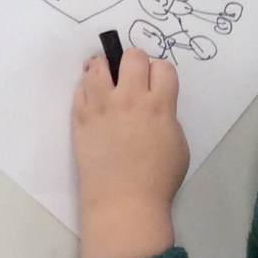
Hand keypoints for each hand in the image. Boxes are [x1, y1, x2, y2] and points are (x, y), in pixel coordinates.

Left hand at [73, 50, 187, 257]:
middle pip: (132, 56)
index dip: (161, 73)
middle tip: (133, 77)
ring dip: (105, 68)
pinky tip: (94, 98)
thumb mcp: (178, 143)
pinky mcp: (80, 116)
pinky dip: (88, 88)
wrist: (123, 201)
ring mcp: (101, 105)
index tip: (157, 83)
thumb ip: (168, 115)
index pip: (163, 67)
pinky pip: (80, 87)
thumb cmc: (157, 179)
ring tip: (108, 80)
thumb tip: (156, 103)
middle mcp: (130, 98)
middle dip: (135, 62)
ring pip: (98, 65)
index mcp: (159, 105)